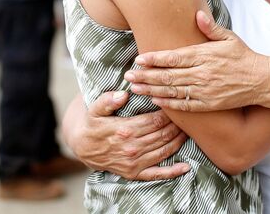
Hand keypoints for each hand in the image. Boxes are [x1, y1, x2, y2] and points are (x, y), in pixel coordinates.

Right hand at [70, 91, 189, 179]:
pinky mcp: (134, 173)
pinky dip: (173, 171)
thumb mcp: (94, 109)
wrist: (82, 146)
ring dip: (179, 141)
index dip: (168, 113)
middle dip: (177, 125)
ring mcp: (134, 162)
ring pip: (164, 150)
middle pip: (163, 134)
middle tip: (185, 116)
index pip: (155, 120)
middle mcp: (132, 148)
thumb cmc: (92, 124)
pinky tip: (186, 166)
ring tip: (187, 130)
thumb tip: (122, 94)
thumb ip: (107, 100)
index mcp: (125, 130)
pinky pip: (157, 174)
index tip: (175, 105)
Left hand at [127, 11, 269, 111]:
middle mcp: (203, 73)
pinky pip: (184, 104)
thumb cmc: (243, 56)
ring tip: (135, 88)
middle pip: (168, 76)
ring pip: (172, 91)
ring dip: (151, 90)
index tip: (139, 60)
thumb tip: (197, 15)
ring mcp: (205, 90)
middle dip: (146, 76)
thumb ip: (211, 28)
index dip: (155, 59)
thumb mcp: (229, 38)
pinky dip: (168, 103)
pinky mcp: (209, 104)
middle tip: (128, 76)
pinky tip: (155, 100)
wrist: (261, 80)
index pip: (174, 57)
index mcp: (205, 55)